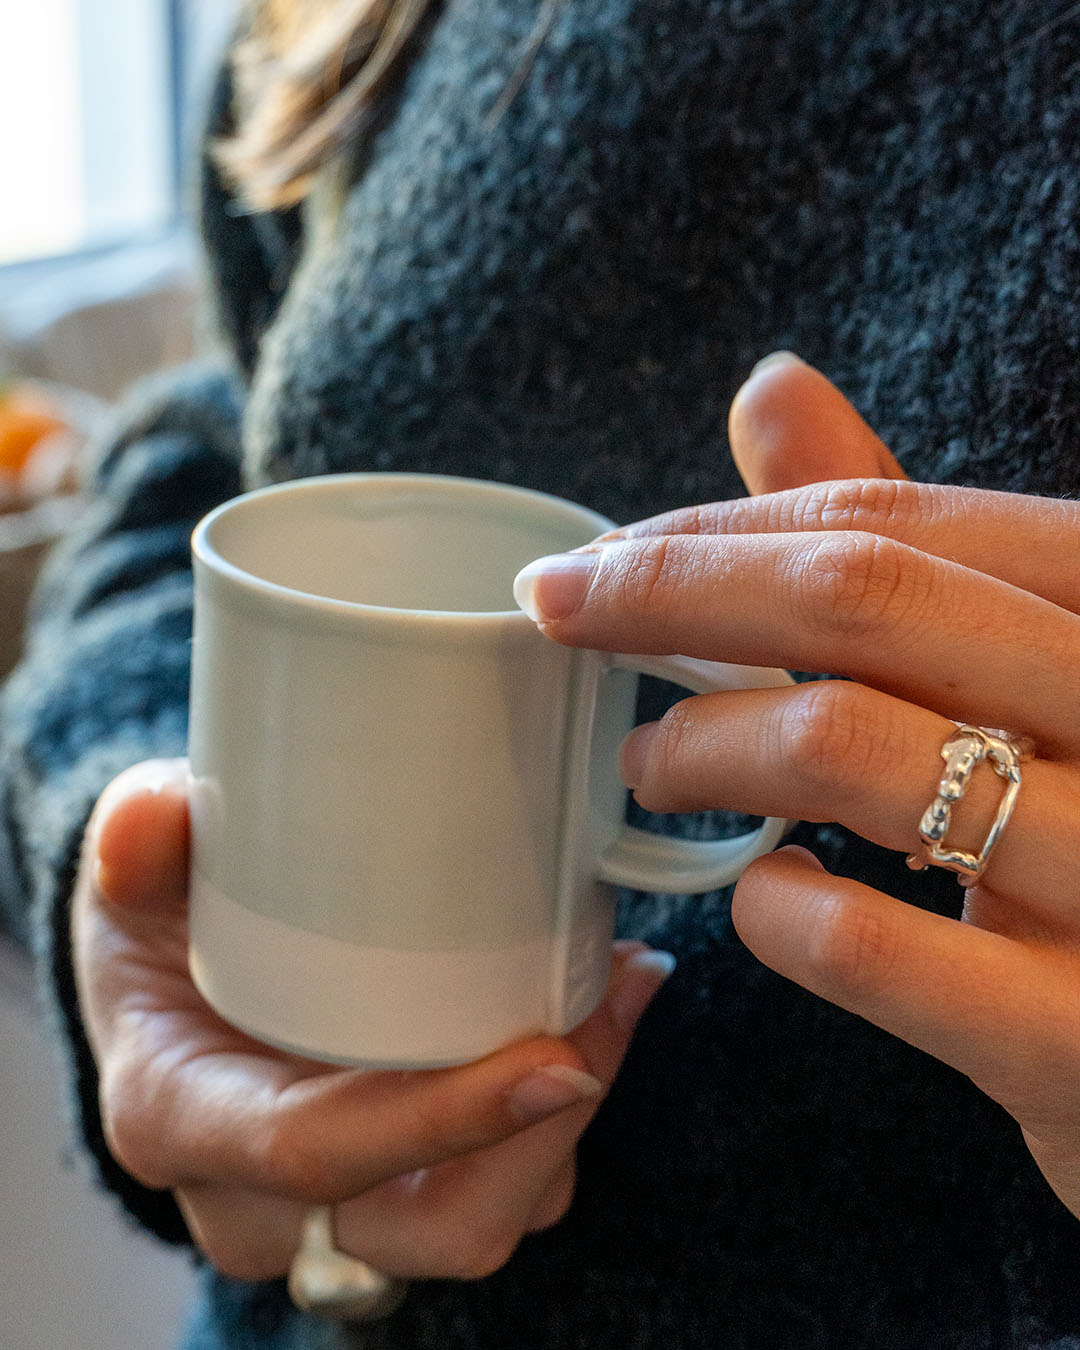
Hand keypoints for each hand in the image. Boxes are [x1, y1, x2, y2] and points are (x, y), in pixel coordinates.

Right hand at [73, 760, 670, 1279]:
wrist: (170, 974)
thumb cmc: (156, 927)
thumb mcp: (133, 872)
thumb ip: (140, 836)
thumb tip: (157, 817)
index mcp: (185, 1118)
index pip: (321, 1152)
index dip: (443, 1121)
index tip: (554, 1062)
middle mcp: (263, 1194)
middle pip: (438, 1219)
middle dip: (548, 1130)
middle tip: (617, 995)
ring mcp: (342, 1201)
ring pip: (489, 1211)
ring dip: (575, 1115)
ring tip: (624, 981)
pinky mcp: (403, 1176)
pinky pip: (503, 1179)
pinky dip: (562, 1107)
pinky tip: (597, 1002)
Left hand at [514, 351, 1079, 1218]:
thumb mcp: (1019, 658)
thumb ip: (907, 535)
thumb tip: (774, 386)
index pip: (889, 522)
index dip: (713, 532)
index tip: (596, 561)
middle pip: (858, 599)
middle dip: (669, 596)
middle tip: (561, 618)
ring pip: (846, 747)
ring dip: (701, 746)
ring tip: (648, 763)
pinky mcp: (1071, 1035)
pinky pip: (868, 946)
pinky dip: (772, 908)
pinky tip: (760, 895)